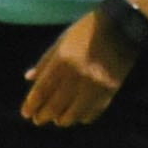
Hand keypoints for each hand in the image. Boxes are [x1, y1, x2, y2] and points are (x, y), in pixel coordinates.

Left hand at [20, 12, 135, 125]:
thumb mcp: (62, 40)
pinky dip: (84, 116)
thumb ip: (45, 61)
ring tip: (58, 120)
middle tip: (37, 120)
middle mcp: (77, 76)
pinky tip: (79, 116)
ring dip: (63, 119)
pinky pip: (94, 111)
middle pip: (55, 105)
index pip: (41, 90)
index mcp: (62, 61)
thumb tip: (28, 78)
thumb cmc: (87, 30)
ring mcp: (95, 85)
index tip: (26, 113)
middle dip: (43, 116)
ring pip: (74, 113)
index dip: (31, 105)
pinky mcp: (110, 90)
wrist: (122, 26)